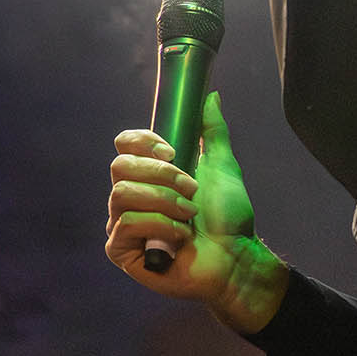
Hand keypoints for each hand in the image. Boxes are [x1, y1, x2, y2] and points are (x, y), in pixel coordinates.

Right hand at [104, 91, 287, 332]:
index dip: (143, 142)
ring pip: (121, 194)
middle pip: (120, 166)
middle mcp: (130, 196)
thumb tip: (211, 96)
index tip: (173, 152)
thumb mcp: (222, 167)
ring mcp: (122, 223)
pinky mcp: (121, 250)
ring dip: (163, 202)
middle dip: (160, 176)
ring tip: (189, 215)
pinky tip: (179, 236)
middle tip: (191, 190)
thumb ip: (213, 132)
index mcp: (149, 174)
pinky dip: (157, 225)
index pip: (124, 144)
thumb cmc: (229, 218)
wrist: (236, 259)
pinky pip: (125, 224)